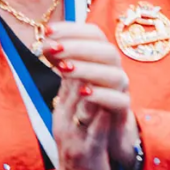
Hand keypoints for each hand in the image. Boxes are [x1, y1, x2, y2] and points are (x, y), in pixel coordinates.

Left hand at [45, 23, 140, 169]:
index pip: (95, 35)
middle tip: (53, 47)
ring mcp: (120, 92)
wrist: (103, 139)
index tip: (48, 31)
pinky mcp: (121, 114)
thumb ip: (65, 63)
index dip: (73, 30)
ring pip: (114, 74)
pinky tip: (83, 92)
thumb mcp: (72, 82)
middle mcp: (114, 72)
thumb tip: (48, 42)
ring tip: (62, 69)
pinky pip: (119, 101)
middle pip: (107, 50)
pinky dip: (102, 95)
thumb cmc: (87, 107)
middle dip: (78, 46)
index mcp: (102, 61)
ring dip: (88, 68)